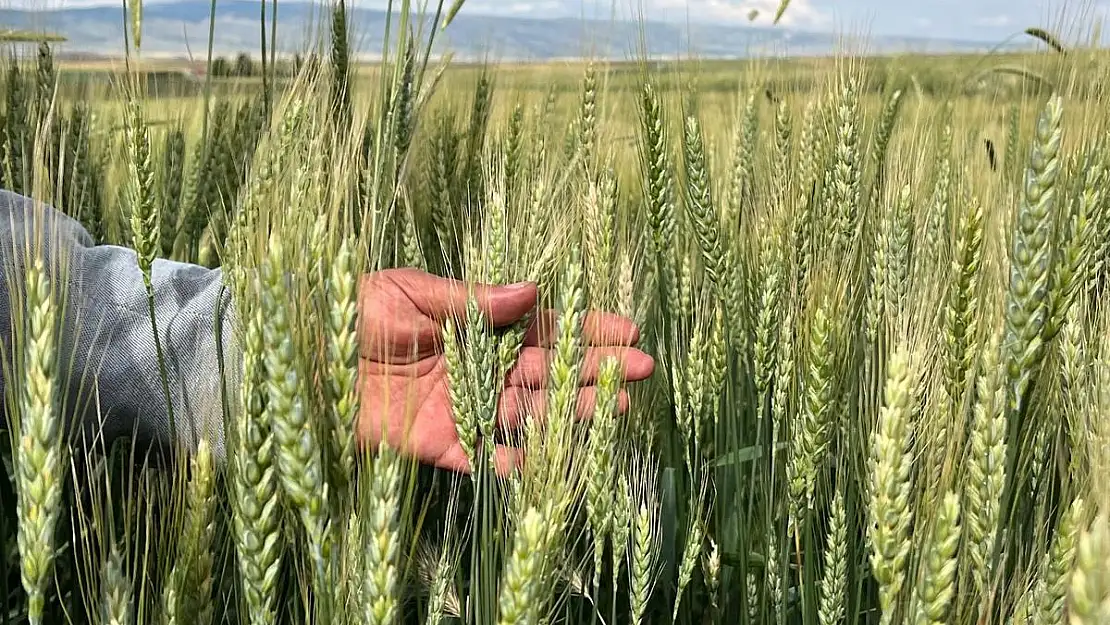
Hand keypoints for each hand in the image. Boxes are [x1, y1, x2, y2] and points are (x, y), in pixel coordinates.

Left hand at [355, 268, 653, 473]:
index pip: (541, 327)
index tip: (628, 329)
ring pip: (526, 413)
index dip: (584, 328)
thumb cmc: (347, 312)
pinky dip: (511, 461)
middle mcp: (474, 368)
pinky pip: (481, 456)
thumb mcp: (409, 292)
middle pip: (545, 371)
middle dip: (592, 370)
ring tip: (613, 409)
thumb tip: (533, 290)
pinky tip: (547, 460)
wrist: (293, 358)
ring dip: (568, 413)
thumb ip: (470, 300)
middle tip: (641, 370)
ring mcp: (458, 407)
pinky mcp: (434, 443)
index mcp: (472, 324)